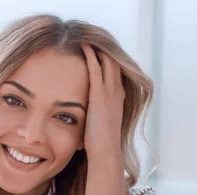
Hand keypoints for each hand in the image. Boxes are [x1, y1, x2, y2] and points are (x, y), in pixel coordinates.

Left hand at [82, 45, 125, 159]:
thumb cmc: (98, 143)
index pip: (114, 73)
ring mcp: (110, 92)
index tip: (97, 53)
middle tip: (91, 42)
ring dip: (97, 50)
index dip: (107, 61)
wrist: (105, 151)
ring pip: (106, 63)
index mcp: (118, 98)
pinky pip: (95, 69)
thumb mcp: (97, 124)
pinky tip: (84, 47)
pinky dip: (91, 56)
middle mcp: (117, 92)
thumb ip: (92, 115)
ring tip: (86, 40)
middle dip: (103, 52)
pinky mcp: (99, 95)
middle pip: (113, 64)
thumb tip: (79, 119)